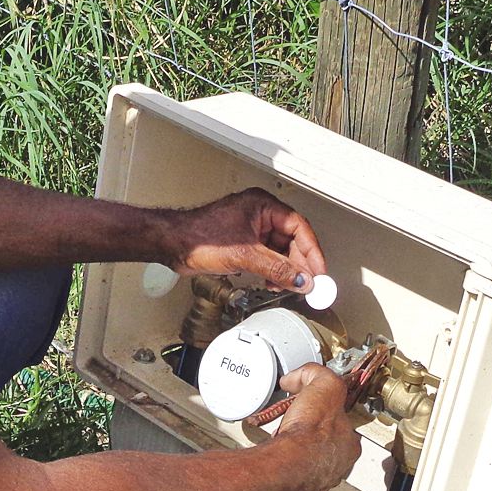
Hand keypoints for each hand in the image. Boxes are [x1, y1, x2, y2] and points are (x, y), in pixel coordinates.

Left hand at [164, 188, 326, 292]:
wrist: (172, 244)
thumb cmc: (198, 237)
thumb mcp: (245, 255)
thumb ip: (277, 269)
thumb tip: (301, 279)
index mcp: (263, 206)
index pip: (299, 227)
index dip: (312, 252)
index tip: (318, 272)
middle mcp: (259, 214)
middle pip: (292, 240)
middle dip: (298, 264)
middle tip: (306, 283)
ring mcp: (251, 228)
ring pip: (279, 250)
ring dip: (285, 269)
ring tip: (287, 285)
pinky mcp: (243, 242)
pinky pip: (266, 256)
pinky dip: (272, 270)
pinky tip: (271, 281)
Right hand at [270, 364, 360, 490]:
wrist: (284, 467)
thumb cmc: (308, 434)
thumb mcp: (325, 385)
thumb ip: (317, 375)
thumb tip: (299, 376)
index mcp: (350, 444)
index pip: (342, 422)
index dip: (324, 410)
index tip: (309, 405)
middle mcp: (337, 466)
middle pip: (324, 444)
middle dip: (308, 434)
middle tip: (291, 424)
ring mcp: (317, 482)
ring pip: (306, 463)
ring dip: (292, 451)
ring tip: (279, 439)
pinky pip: (288, 478)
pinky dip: (278, 467)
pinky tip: (271, 457)